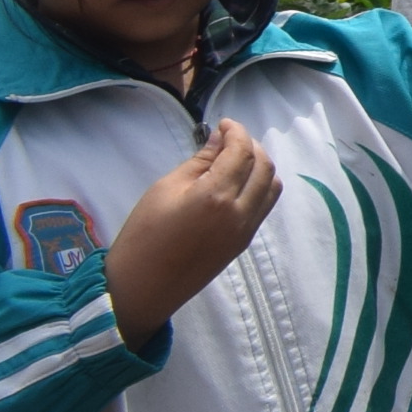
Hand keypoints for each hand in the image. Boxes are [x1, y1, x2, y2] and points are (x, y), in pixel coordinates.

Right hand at [103, 121, 278, 345]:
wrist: (140, 288)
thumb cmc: (143, 235)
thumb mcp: (165, 189)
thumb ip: (199, 161)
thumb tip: (220, 137)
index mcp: (217, 196)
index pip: (243, 152)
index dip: (237, 131)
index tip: (224, 123)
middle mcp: (240, 213)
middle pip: (264, 167)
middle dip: (251, 146)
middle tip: (229, 139)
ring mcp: (245, 231)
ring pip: (271, 187)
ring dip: (260, 167)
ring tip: (235, 159)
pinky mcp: (243, 244)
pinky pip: (264, 207)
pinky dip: (259, 187)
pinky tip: (237, 183)